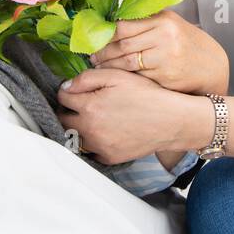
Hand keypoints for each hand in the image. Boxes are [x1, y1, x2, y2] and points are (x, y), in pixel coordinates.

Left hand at [57, 67, 207, 165]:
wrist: (171, 121)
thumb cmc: (146, 95)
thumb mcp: (117, 76)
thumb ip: (87, 78)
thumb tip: (66, 87)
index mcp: (89, 106)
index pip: (62, 98)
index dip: (67, 91)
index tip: (74, 90)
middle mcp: (90, 129)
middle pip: (63, 120)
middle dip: (67, 110)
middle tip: (79, 104)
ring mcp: (99, 146)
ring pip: (74, 138)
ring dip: (76, 128)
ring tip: (89, 119)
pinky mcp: (109, 158)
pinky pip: (90, 151)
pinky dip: (91, 142)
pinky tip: (101, 132)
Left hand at [88, 9, 228, 95]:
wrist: (212, 67)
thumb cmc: (186, 44)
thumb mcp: (170, 24)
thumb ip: (145, 21)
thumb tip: (109, 21)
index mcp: (163, 20)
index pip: (124, 25)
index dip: (105, 34)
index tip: (94, 39)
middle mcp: (165, 37)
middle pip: (122, 44)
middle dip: (103, 52)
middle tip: (92, 57)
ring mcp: (166, 58)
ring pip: (126, 62)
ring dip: (109, 66)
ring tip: (99, 67)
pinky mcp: (166, 78)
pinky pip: (137, 77)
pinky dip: (123, 78)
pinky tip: (115, 78)